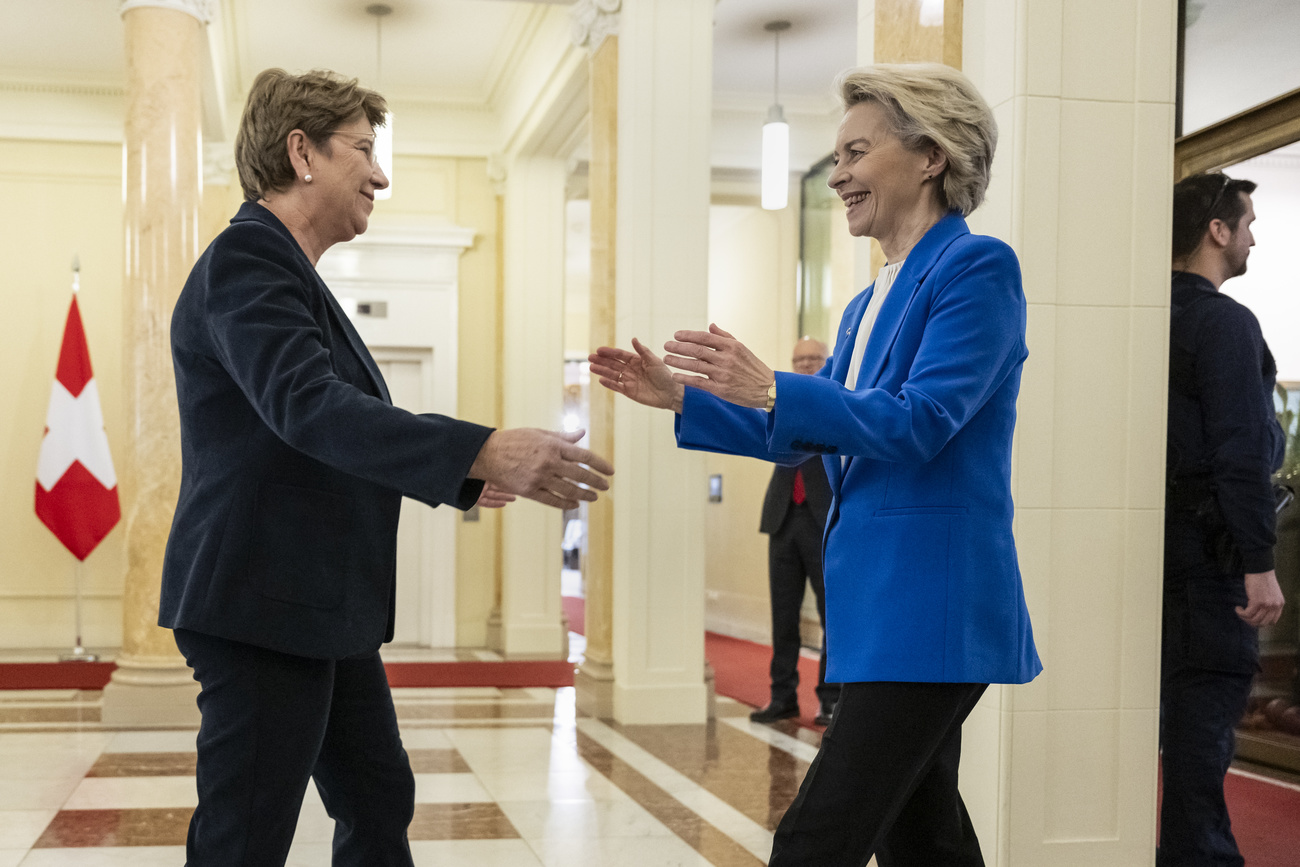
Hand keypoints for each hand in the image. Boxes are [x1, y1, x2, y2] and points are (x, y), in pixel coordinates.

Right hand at [469, 428, 613, 510]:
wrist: (488, 454)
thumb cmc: (515, 440)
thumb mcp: (539, 433)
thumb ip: (562, 437)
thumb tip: (582, 434)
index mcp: (553, 445)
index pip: (584, 456)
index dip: (600, 464)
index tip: (610, 471)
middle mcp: (548, 462)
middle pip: (580, 475)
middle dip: (596, 481)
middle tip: (605, 486)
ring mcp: (539, 478)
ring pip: (569, 490)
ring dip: (584, 495)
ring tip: (594, 497)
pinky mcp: (529, 491)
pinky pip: (552, 500)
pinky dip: (566, 503)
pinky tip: (575, 504)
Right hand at [589, 338, 684, 411]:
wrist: (671, 393)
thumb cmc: (665, 375)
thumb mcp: (654, 361)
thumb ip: (643, 351)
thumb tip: (633, 339)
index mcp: (636, 360)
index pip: (620, 355)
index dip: (609, 352)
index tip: (599, 350)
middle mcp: (630, 369)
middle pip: (613, 364)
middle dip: (602, 361)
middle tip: (590, 357)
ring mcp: (629, 380)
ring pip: (612, 374)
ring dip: (602, 371)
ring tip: (591, 367)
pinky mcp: (629, 391)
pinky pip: (617, 387)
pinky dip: (609, 384)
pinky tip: (601, 380)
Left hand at [662, 323, 773, 408]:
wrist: (767, 388)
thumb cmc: (752, 367)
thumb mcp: (742, 348)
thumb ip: (724, 336)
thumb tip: (710, 325)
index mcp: (731, 346)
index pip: (705, 337)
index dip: (688, 335)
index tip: (676, 335)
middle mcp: (726, 359)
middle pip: (697, 350)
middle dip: (679, 347)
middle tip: (666, 345)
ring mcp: (723, 374)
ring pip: (695, 365)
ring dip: (678, 361)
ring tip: (666, 359)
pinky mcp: (720, 389)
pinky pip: (698, 382)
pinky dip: (685, 378)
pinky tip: (675, 376)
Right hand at [1237, 570, 1284, 626]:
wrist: (1259, 569)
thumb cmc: (1263, 578)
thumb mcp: (1271, 593)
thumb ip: (1270, 603)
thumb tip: (1260, 613)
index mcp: (1280, 604)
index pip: (1272, 621)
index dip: (1261, 622)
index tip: (1253, 619)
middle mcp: (1275, 606)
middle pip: (1263, 623)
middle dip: (1252, 622)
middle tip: (1244, 617)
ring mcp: (1267, 605)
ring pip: (1254, 620)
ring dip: (1245, 618)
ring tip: (1240, 611)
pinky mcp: (1257, 602)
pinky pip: (1247, 614)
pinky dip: (1241, 613)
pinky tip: (1238, 608)